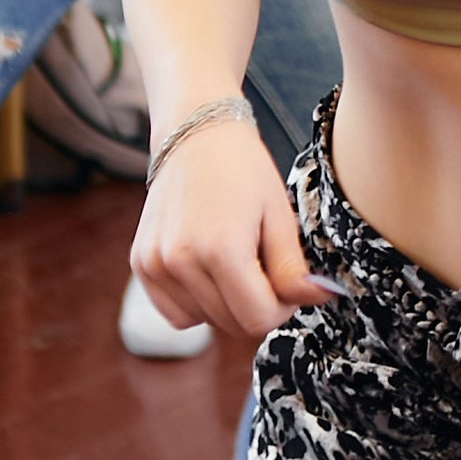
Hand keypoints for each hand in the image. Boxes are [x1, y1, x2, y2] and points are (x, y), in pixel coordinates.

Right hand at [132, 116, 339, 341]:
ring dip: (226, 305)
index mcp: (220, 248)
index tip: (286, 282)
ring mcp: (155, 264)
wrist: (195, 135)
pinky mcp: (141, 264)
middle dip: (257, 305)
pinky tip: (208, 269)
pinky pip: (176, 314)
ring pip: (204, 322)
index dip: (282, 308)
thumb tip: (319, 300)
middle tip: (263, 265)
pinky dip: (197, 304)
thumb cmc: (244, 171)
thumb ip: (293, 269)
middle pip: (232, 324)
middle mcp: (180, 260)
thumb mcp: (279, 216)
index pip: (259, 319)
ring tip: (234, 259)